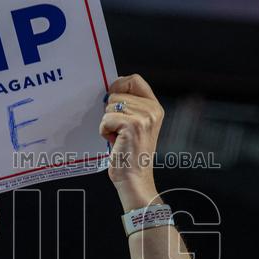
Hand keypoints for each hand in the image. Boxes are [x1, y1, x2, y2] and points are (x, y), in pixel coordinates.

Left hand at [99, 74, 163, 210]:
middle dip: (111, 112)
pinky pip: (106, 119)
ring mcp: (144, 117)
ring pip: (110, 106)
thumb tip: (108, 91)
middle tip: (119, 131)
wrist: (135, 179)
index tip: (113, 101)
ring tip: (118, 137)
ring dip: (108, 123)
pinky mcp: (132, 125)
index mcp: (154, 107)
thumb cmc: (130, 154)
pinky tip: (115, 142)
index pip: (134, 79)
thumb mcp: (135, 125)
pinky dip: (104, 131)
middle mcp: (152, 110)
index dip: (119, 86)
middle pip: (117, 93)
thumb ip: (128, 106)